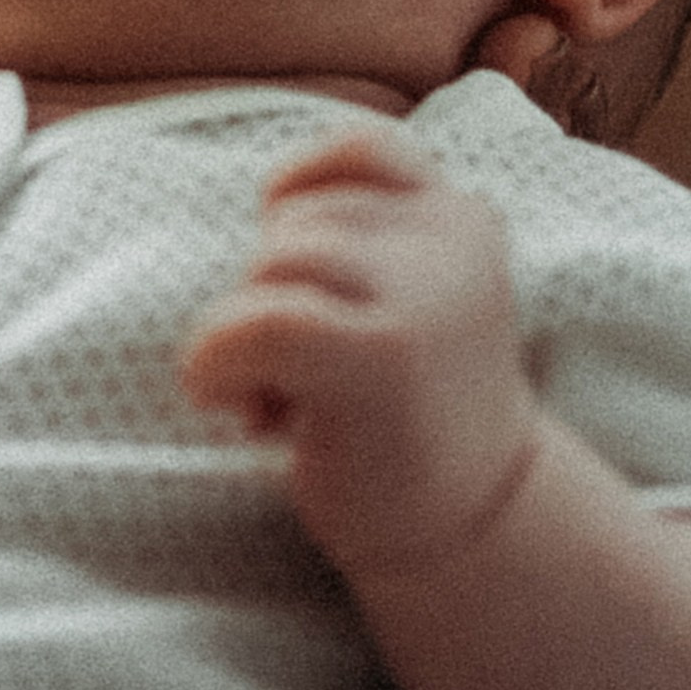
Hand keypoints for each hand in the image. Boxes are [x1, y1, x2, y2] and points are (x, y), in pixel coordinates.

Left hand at [179, 126, 541, 578]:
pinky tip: (242, 412)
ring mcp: (424, 295)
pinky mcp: (382, 355)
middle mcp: (454, 239)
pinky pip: (255, 320)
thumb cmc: (408, 413)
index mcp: (463, 216)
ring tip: (284, 402)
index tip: (294, 280)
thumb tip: (258, 197)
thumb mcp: (412, 296)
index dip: (299, 201)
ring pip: (270, 264)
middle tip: (300, 380)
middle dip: (271, 295)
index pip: (358, 152)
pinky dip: (218, 363)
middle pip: (298, 220)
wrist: (473, 537)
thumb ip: (363, 234)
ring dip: (243, 336)